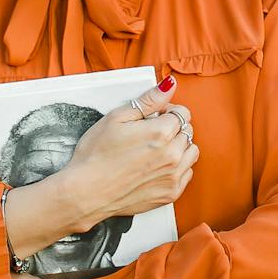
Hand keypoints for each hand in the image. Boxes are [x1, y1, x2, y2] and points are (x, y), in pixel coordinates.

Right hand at [58, 74, 196, 227]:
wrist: (86, 192)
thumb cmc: (96, 155)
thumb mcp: (117, 118)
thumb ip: (148, 100)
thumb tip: (170, 85)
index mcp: (161, 132)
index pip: (182, 113)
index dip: (166, 111)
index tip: (153, 117)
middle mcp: (172, 155)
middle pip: (187, 131)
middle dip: (173, 128)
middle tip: (150, 133)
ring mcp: (173, 176)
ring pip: (191, 152)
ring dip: (179, 147)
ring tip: (156, 150)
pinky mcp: (170, 193)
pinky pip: (187, 173)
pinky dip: (177, 167)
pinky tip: (157, 166)